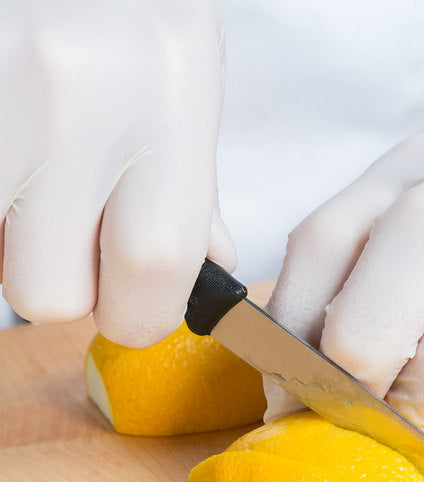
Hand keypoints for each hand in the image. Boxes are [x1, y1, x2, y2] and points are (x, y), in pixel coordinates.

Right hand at [0, 0, 234, 346]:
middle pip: (53, 292)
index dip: (142, 314)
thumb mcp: (187, 85)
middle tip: (81, 237)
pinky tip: (19, 159)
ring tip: (42, 182)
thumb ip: (194, 191)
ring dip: (22, 249)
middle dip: (71, 286)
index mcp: (168, 99)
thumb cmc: (134, 10)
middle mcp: (77, 96)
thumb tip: (209, 270)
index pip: (155, 268)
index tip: (137, 307)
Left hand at [264, 134, 423, 462]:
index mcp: (409, 172)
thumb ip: (337, 306)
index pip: (329, 236)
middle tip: (348, 404)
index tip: (286, 392)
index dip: (294, 323)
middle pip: (422, 235)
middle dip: (369, 339)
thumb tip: (289, 393)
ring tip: (403, 427)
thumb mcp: (388, 256)